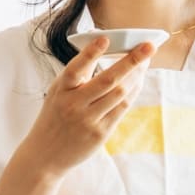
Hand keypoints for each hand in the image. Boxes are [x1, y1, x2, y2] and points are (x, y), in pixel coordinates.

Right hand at [15, 37, 154, 181]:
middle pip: (108, 79)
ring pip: (120, 93)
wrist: (45, 155)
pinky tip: (139, 80)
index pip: (76, 68)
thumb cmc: (55, 116)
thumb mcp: (58, 92)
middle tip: (149, 46)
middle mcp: (74, 104)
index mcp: (61, 90)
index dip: (90, 54)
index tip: (105, 39)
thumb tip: (103, 45)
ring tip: (146, 61)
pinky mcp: (100, 133)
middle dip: (131, 61)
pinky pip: (122, 108)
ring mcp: (88, 120)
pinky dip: (133, 92)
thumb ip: (79, 73)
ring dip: (137, 75)